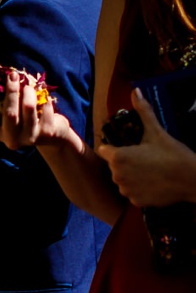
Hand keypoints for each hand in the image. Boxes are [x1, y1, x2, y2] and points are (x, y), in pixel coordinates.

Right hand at [0, 67, 73, 150]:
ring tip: (28, 87)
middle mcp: (11, 139)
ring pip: (28, 107)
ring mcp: (29, 137)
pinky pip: (45, 107)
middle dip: (11, 90)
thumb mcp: (9, 113)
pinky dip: (45, 98)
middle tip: (13, 76)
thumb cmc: (24, 119)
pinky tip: (44, 98)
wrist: (51, 136)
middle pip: (9, 112)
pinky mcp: (47, 132)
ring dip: (28, 91)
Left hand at [96, 89, 195, 208]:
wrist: (192, 179)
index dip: (116, 148)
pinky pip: (132, 193)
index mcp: (118, 157)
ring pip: (123, 180)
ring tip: (151, 171)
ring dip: (132, 176)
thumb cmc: (173, 155)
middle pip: (114, 166)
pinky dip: (140, 189)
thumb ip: (143, 112)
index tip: (130, 148)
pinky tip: (154, 183)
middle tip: (146, 159)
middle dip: (126, 162)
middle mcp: (117, 175)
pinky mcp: (135, 201)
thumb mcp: (157, 132)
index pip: (105, 150)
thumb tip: (135, 91)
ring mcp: (125, 190)